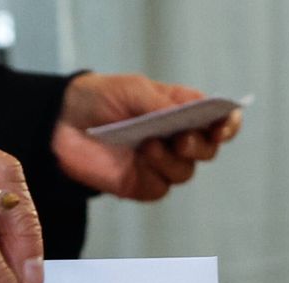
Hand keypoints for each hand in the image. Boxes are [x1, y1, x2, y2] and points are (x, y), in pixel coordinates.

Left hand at [52, 73, 242, 200]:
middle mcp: (176, 139)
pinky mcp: (142, 184)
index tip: (223, 127)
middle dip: (200, 145)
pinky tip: (141, 158)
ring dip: (172, 160)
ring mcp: (160, 164)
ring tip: (149, 145)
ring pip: (185, 172)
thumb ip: (162, 102)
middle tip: (182, 139)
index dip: (228, 124)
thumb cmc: (100, 97)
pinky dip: (155, 174)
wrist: (60, 122)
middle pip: (208, 150)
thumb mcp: (132, 89)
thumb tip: (189, 112)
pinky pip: (161, 187)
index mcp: (182, 110)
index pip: (218, 120)